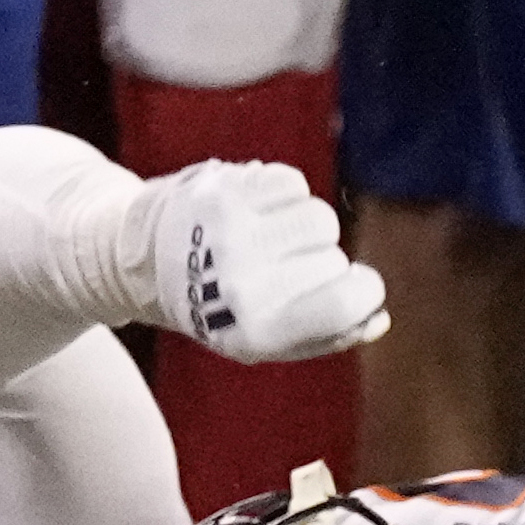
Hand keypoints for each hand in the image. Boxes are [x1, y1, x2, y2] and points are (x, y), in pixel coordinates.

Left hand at [146, 159, 386, 363]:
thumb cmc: (217, 304)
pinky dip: (285, 194)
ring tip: (271, 239)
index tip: (356, 286)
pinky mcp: (225, 189)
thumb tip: (377, 317)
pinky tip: (259, 212)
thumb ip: (326, 336)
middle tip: (283, 269)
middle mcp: (242, 281)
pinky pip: (294, 183)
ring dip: (307, 228)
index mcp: (256, 328)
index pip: (346, 302)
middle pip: (335, 260)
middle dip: (323, 263)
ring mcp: (233, 231)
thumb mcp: (262, 341)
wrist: (148, 257)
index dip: (365, 291)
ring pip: (321, 218)